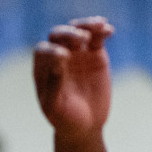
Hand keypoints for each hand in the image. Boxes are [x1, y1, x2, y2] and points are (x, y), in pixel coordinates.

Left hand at [33, 18, 114, 141]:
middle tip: (80, 39)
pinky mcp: (95, 54)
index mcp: (43, 67)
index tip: (64, 57)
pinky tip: (108, 30)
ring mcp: (77, 53)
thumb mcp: (55, 107)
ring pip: (78, 30)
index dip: (52, 51)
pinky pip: (97, 38)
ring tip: (98, 26)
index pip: (44, 51)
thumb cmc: (64, 119)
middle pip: (59, 35)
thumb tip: (59, 60)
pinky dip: (102, 31)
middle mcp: (58, 56)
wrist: (85, 126)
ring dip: (86, 25)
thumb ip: (54, 84)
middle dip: (68, 34)